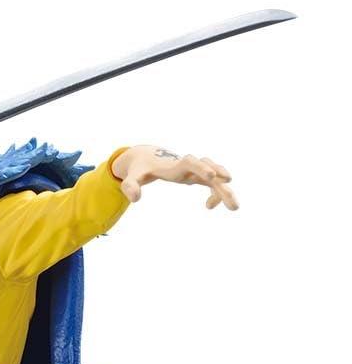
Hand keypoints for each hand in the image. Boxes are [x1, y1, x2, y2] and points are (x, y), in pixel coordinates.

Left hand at [111, 145, 238, 209]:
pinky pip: (213, 183)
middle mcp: (188, 165)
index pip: (190, 162)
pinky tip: (208, 206)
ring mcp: (195, 170)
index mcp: (173, 165)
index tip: (210, 177)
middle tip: (232, 202)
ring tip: (234, 207)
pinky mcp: (197, 175)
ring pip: (216, 176)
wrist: (147, 157)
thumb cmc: (140, 169)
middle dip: (220, 184)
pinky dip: (215, 193)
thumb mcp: (132, 177)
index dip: (200, 167)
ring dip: (224, 190)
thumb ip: (130, 186)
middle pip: (209, 170)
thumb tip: (135, 199)